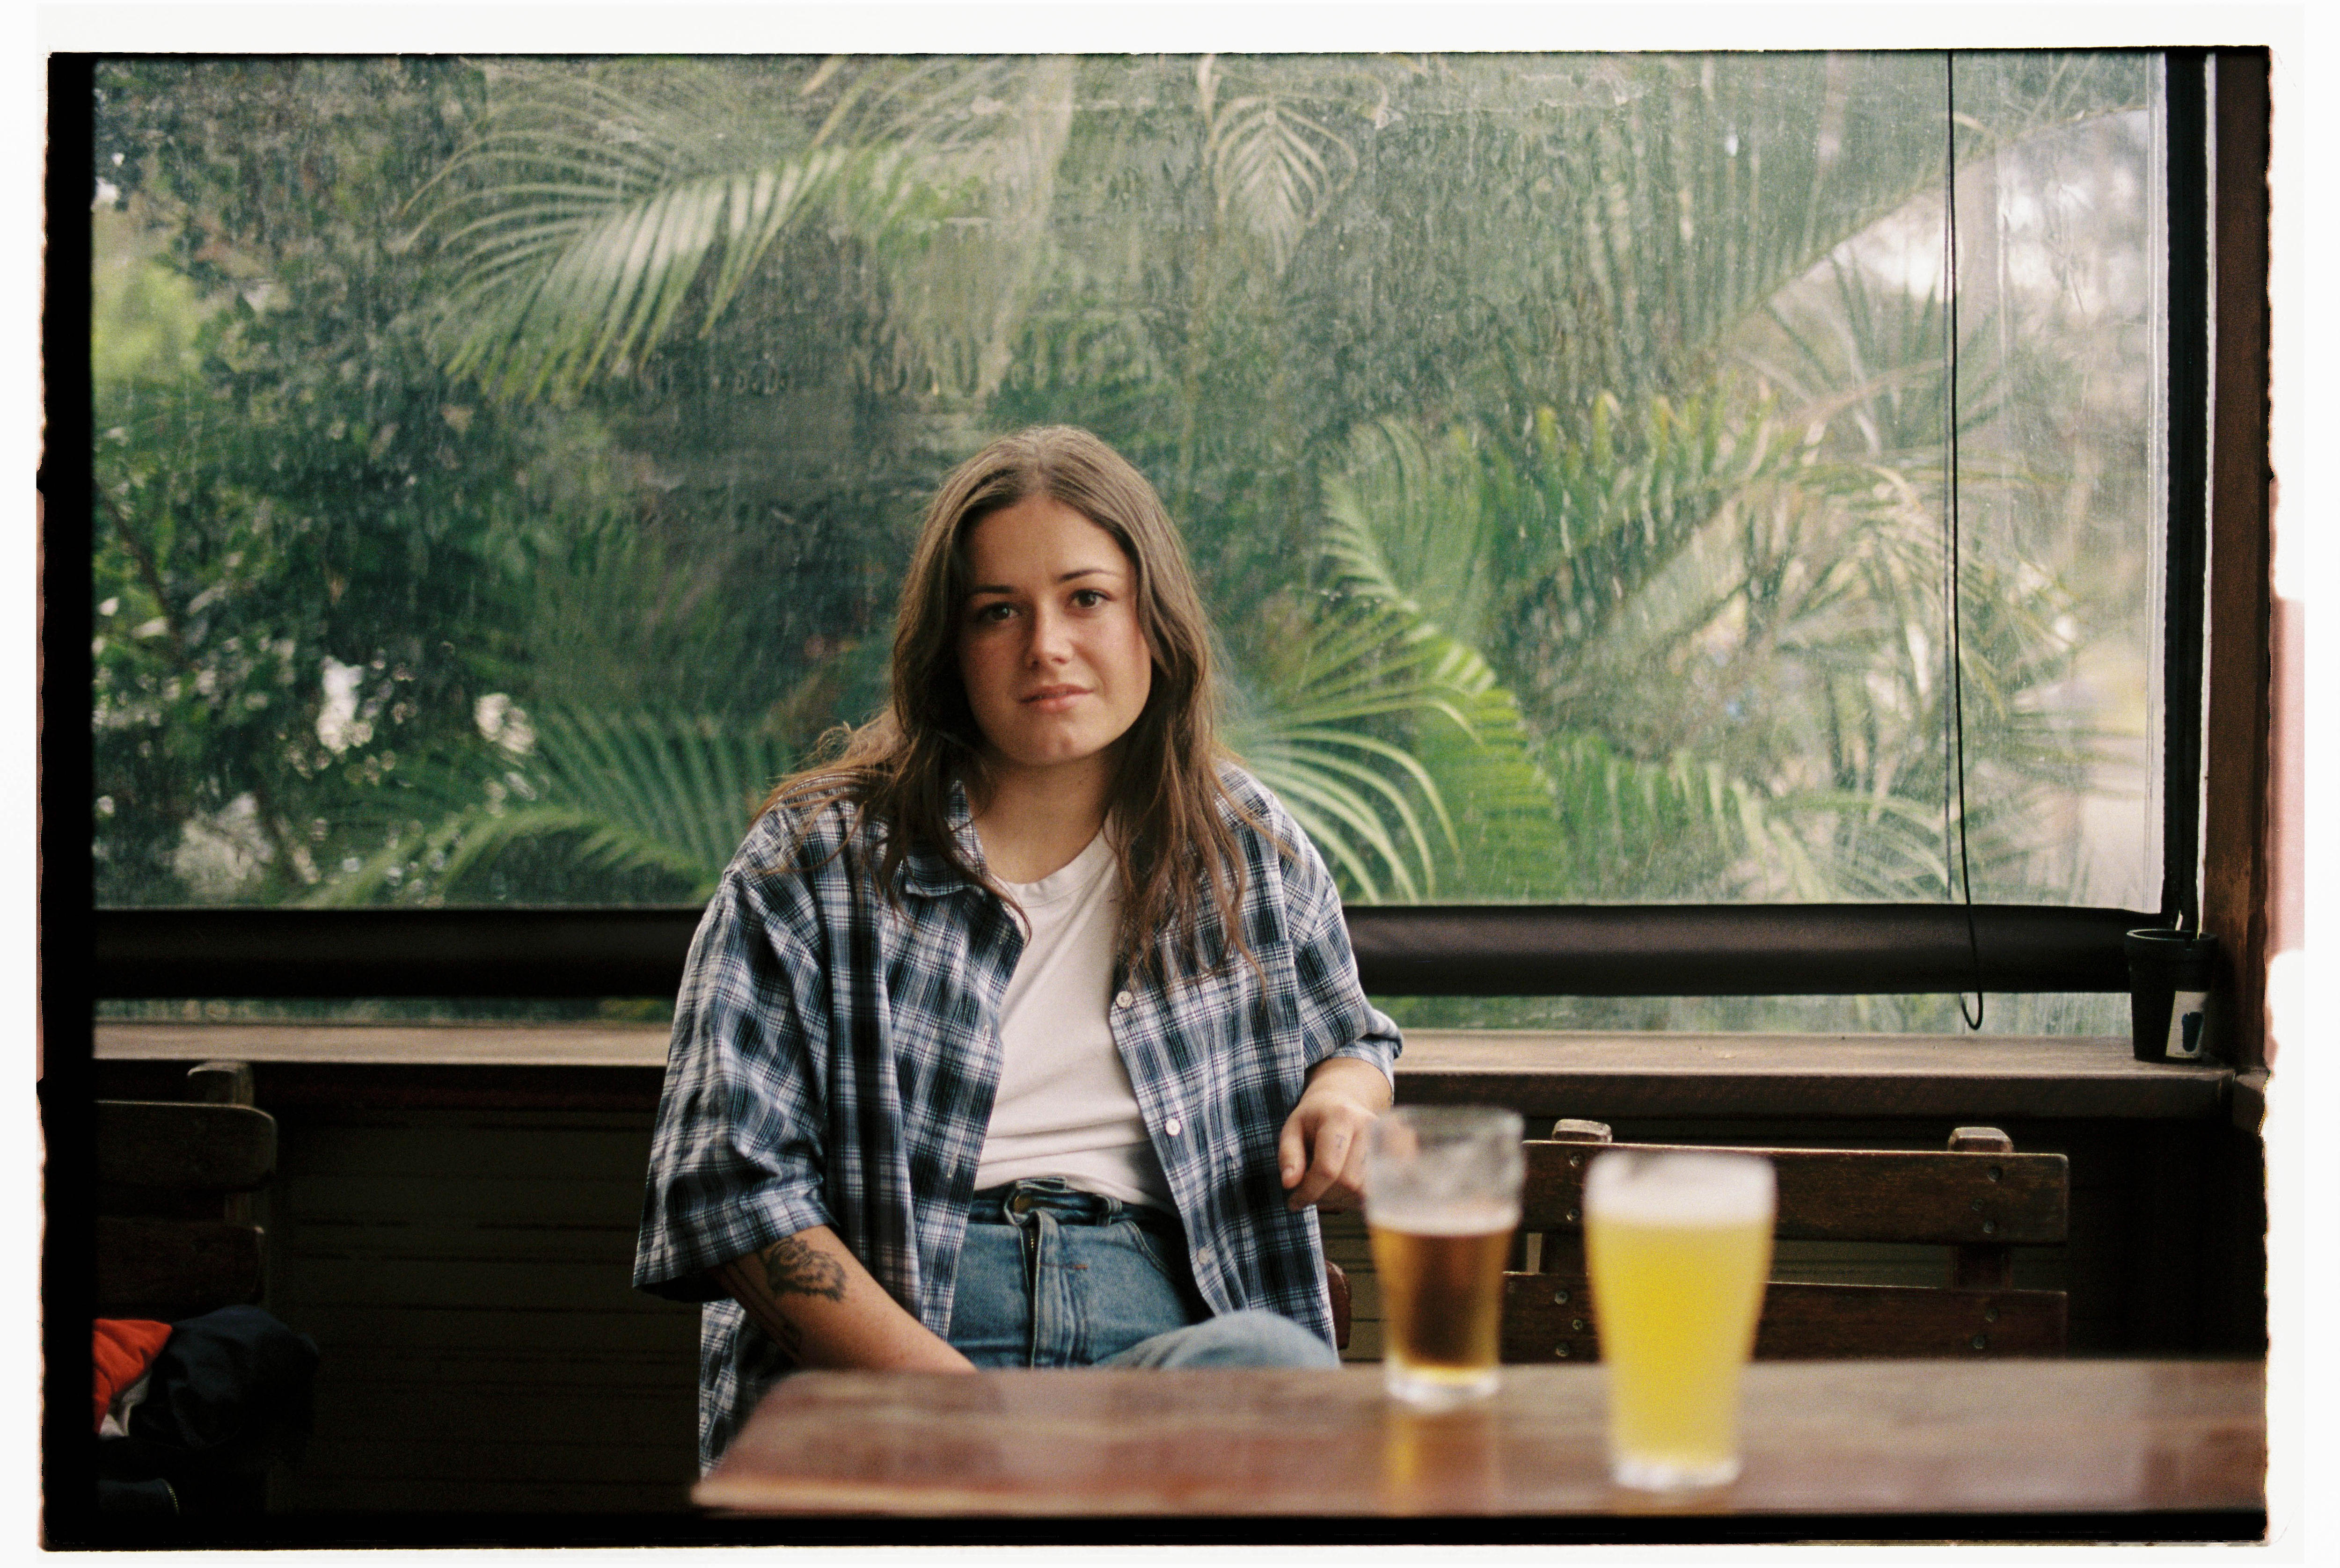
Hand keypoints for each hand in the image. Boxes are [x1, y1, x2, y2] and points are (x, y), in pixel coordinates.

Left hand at [1278, 1057, 1390, 1211]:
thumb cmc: (1315, 1118)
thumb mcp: (1292, 1129)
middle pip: (1350, 1182)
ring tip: (1328, 1189)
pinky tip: (1347, 1189)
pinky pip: (1382, 1190)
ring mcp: (1388, 1141)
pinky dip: (1361, 1198)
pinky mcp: (1399, 1153)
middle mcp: (1369, 1127)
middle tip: (1311, 1193)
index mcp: (1340, 1117)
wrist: (1344, 1099)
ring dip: (1343, 1200)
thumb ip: (1288, 1155)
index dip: (1309, 1192)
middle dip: (1326, 1197)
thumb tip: (1289, 1184)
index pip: (1328, 1168)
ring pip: (1366, 1191)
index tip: (1294, 1202)